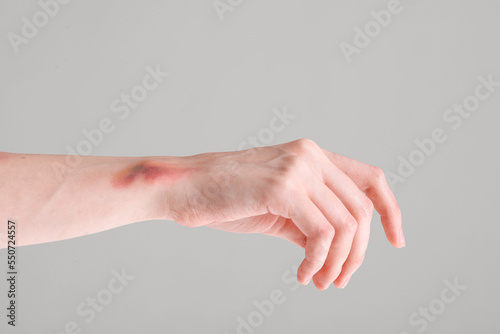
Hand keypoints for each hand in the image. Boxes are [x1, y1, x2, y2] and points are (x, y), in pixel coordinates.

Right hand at [166, 138, 403, 289]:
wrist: (183, 188)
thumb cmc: (225, 198)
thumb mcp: (278, 208)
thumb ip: (310, 220)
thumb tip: (337, 249)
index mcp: (312, 156)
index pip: (371, 178)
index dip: (390, 210)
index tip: (395, 241)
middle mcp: (310, 155)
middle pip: (361, 210)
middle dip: (357, 254)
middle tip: (337, 281)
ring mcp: (297, 168)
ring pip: (345, 224)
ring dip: (337, 263)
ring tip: (318, 281)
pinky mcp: (282, 187)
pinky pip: (322, 233)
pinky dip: (318, 261)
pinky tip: (302, 275)